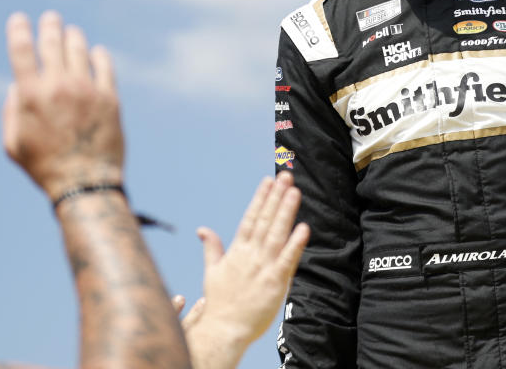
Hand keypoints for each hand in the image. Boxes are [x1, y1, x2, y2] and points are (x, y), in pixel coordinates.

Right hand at [3, 11, 123, 199]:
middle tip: (51, 18)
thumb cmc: (45, 167)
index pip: (20, 49)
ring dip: (73, 36)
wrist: (85, 183)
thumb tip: (17, 86)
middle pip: (52, 41)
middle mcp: (58, 86)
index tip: (19, 19)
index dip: (18, 29)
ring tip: (71, 33)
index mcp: (30, 96)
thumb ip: (10, 111)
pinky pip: (105, 65)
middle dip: (50, 25)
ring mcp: (86, 89)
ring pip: (79, 49)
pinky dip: (98, 55)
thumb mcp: (13, 144)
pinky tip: (95, 53)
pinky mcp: (109, 97)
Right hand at [187, 172, 308, 348]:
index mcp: (237, 251)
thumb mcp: (212, 271)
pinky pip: (288, 259)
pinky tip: (303, 228)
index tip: (268, 181)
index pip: (250, 218)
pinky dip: (295, 243)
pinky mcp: (276, 282)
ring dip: (286, 212)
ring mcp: (264, 267)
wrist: (224, 329)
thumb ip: (211, 247)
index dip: (260, 198)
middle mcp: (251, 255)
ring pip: (277, 234)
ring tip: (294, 191)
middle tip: (286, 177)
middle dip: (276, 197)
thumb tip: (202, 229)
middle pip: (266, 220)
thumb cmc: (219, 302)